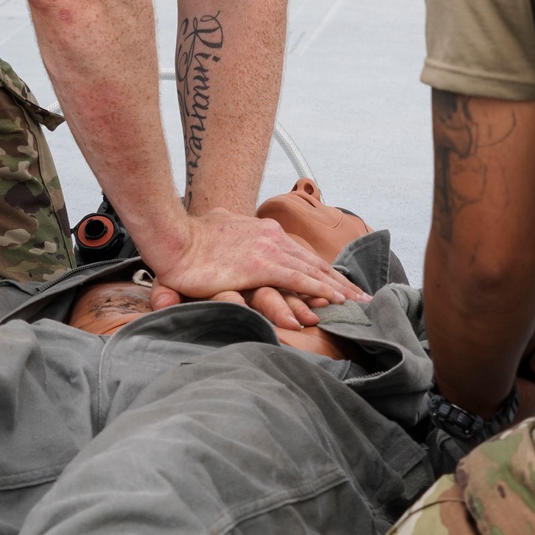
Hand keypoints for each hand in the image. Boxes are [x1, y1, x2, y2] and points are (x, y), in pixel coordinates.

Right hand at [149, 209, 366, 328]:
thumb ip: (226, 239)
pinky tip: (334, 300)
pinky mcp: (261, 266)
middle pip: (313, 262)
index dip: (321, 270)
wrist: (173, 236)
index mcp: (262, 233)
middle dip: (339, 281)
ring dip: (337, 287)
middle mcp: (271, 239)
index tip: (340, 284)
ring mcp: (268, 251)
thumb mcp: (216, 232)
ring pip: (312, 271)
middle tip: (361, 296)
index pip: (300, 254)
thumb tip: (223, 241)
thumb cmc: (189, 238)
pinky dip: (318, 289)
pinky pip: (298, 279)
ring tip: (357, 302)